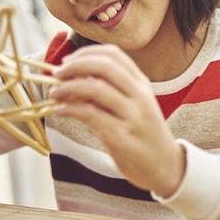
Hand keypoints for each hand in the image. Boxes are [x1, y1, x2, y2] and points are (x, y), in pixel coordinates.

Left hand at [49, 45, 184, 196]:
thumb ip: (110, 91)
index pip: (113, 54)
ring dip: (68, 87)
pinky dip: (71, 109)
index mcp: (141, 84)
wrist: (165, 166)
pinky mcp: (122, 136)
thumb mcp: (134, 106)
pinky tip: (60, 111)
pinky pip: (91, 114)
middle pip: (104, 66)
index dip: (86, 53)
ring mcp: (133, 115)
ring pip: (96, 88)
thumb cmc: (144, 135)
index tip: (68, 61)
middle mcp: (139, 95)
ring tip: (54, 93)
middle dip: (75, 66)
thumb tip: (74, 79)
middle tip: (56, 74)